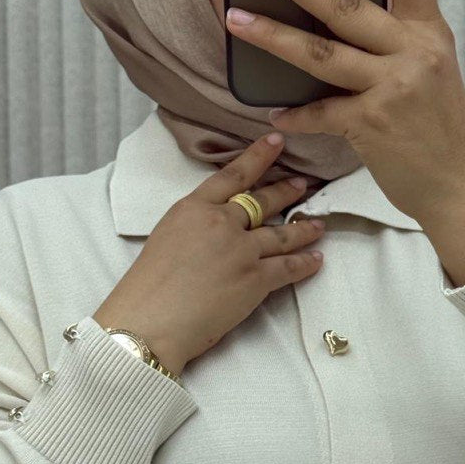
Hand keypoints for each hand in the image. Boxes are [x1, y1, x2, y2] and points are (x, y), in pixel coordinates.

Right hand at [93, 133, 326, 374]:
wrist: (149, 320)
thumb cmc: (146, 286)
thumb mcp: (164, 237)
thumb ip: (193, 225)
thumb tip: (212, 227)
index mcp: (193, 208)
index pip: (232, 176)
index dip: (257, 157)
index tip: (275, 143)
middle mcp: (221, 223)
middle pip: (263, 201)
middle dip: (286, 191)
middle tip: (302, 184)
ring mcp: (242, 250)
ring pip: (282, 234)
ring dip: (303, 228)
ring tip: (317, 224)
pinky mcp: (256, 279)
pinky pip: (288, 267)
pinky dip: (305, 263)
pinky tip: (315, 259)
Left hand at [223, 0, 464, 233]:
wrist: (458, 184)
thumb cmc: (436, 126)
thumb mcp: (428, 69)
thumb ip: (392, 39)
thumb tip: (341, 14)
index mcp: (428, 30)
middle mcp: (413, 51)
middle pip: (347, 4)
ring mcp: (393, 87)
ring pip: (321, 54)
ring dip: (272, 37)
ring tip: (234, 20)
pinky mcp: (373, 124)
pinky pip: (320, 113)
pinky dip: (295, 114)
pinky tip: (272, 112)